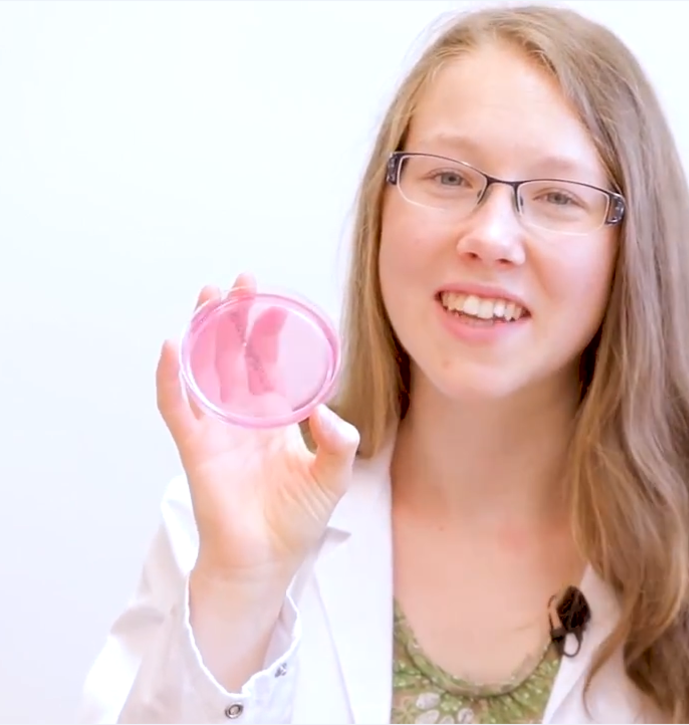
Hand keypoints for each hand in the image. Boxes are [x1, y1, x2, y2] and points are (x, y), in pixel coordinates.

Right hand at [155, 273, 358, 587]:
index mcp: (274, 418)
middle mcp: (243, 417)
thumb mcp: (332, 475)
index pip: (268, 364)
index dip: (268, 332)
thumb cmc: (297, 521)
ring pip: (204, 370)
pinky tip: (174, 346)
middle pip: (233, 356)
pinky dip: (173, 377)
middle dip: (234, 318)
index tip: (273, 300)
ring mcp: (217, 429)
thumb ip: (338, 441)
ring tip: (206, 297)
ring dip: (203, 333)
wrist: (267, 561)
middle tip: (238, 282)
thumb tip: (326, 409)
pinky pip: (179, 407)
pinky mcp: (196, 448)